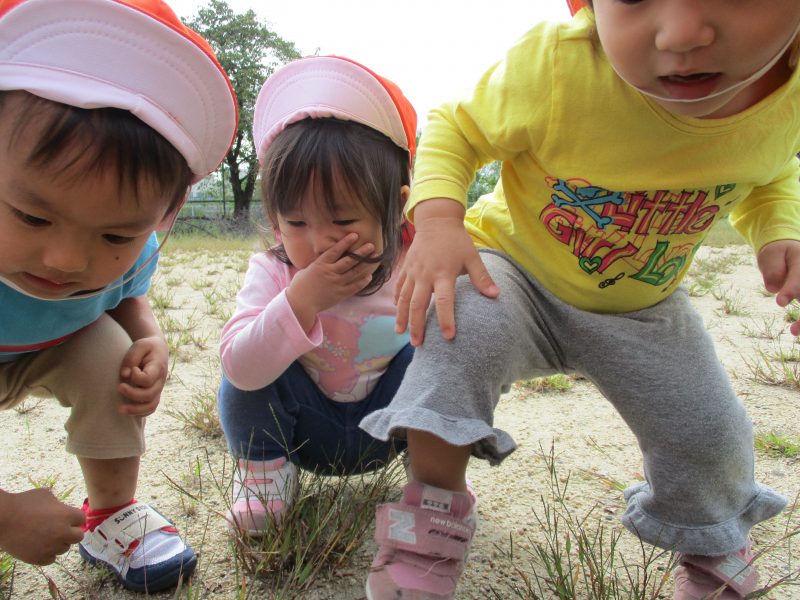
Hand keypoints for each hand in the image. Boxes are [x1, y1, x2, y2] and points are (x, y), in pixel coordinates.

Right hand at [0, 488, 84, 564]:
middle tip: (60, 529)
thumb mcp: (46, 495)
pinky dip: (48, 553)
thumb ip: (59, 503)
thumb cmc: (23, 503)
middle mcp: (63, 532)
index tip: (66, 517)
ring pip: (65, 548)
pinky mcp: (40, 558)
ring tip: (45, 536)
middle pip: (78, 536)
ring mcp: (52, 547)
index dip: (74, 518)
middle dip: (71, 532)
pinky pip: (52, 558)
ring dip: (59, 543)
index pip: (82, 519)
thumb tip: (63, 509)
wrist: (2, 520)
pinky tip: (40, 546)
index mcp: (67, 515)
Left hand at [118, 335, 168, 414]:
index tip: (132, 369)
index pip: (149, 379)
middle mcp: (160, 380)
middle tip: (119, 387)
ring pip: (151, 405)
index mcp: (158, 367)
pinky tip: (128, 411)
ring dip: (135, 409)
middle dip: (132, 394)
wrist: (158, 350)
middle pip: (149, 394)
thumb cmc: (146, 348)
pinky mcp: (154, 394)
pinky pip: (151, 408)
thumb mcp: (140, 346)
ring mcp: (158, 389)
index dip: (137, 378)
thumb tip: (124, 375)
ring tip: (120, 409)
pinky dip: (141, 412)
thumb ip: (132, 358)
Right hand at [287, 233, 378, 327]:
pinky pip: (354, 287)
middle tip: (371, 245)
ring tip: (375, 257)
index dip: (345, 242)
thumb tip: (327, 257)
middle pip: (349, 261)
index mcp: (320, 264)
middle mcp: (330, 273)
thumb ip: (319, 263)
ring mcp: (336, 284)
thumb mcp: (308, 269)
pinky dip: (362, 282)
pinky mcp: (340, 294)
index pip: (335, 251)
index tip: (355, 235)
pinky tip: (369, 276)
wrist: (300, 304)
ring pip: (354, 272)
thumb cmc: (300, 286)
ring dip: (365, 264)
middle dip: (361, 253)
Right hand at [395, 199, 498, 345]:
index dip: (446, 319)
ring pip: (404, 299)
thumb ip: (482, 277)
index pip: (443, 301)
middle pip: (418, 305)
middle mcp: (425, 275)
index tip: (448, 337)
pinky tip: (397, 314)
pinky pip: (399, 288)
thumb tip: (495, 295)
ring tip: (401, 333)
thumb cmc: (456, 241)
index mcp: (443, 273)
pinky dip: (398, 301)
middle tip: (418, 344)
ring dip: (402, 317)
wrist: (436, 221)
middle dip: (417, 325)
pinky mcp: (406, 268)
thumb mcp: (472, 257)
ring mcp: (413, 272)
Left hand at [757, 239, 799, 335]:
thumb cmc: (778, 253)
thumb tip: (773, 289)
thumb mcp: (771, 255)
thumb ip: (772, 270)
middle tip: (794, 330)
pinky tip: (795, 330)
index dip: (791, 290)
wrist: (789, 251)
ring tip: (793, 332)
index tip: (780, 302)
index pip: (799, 277)